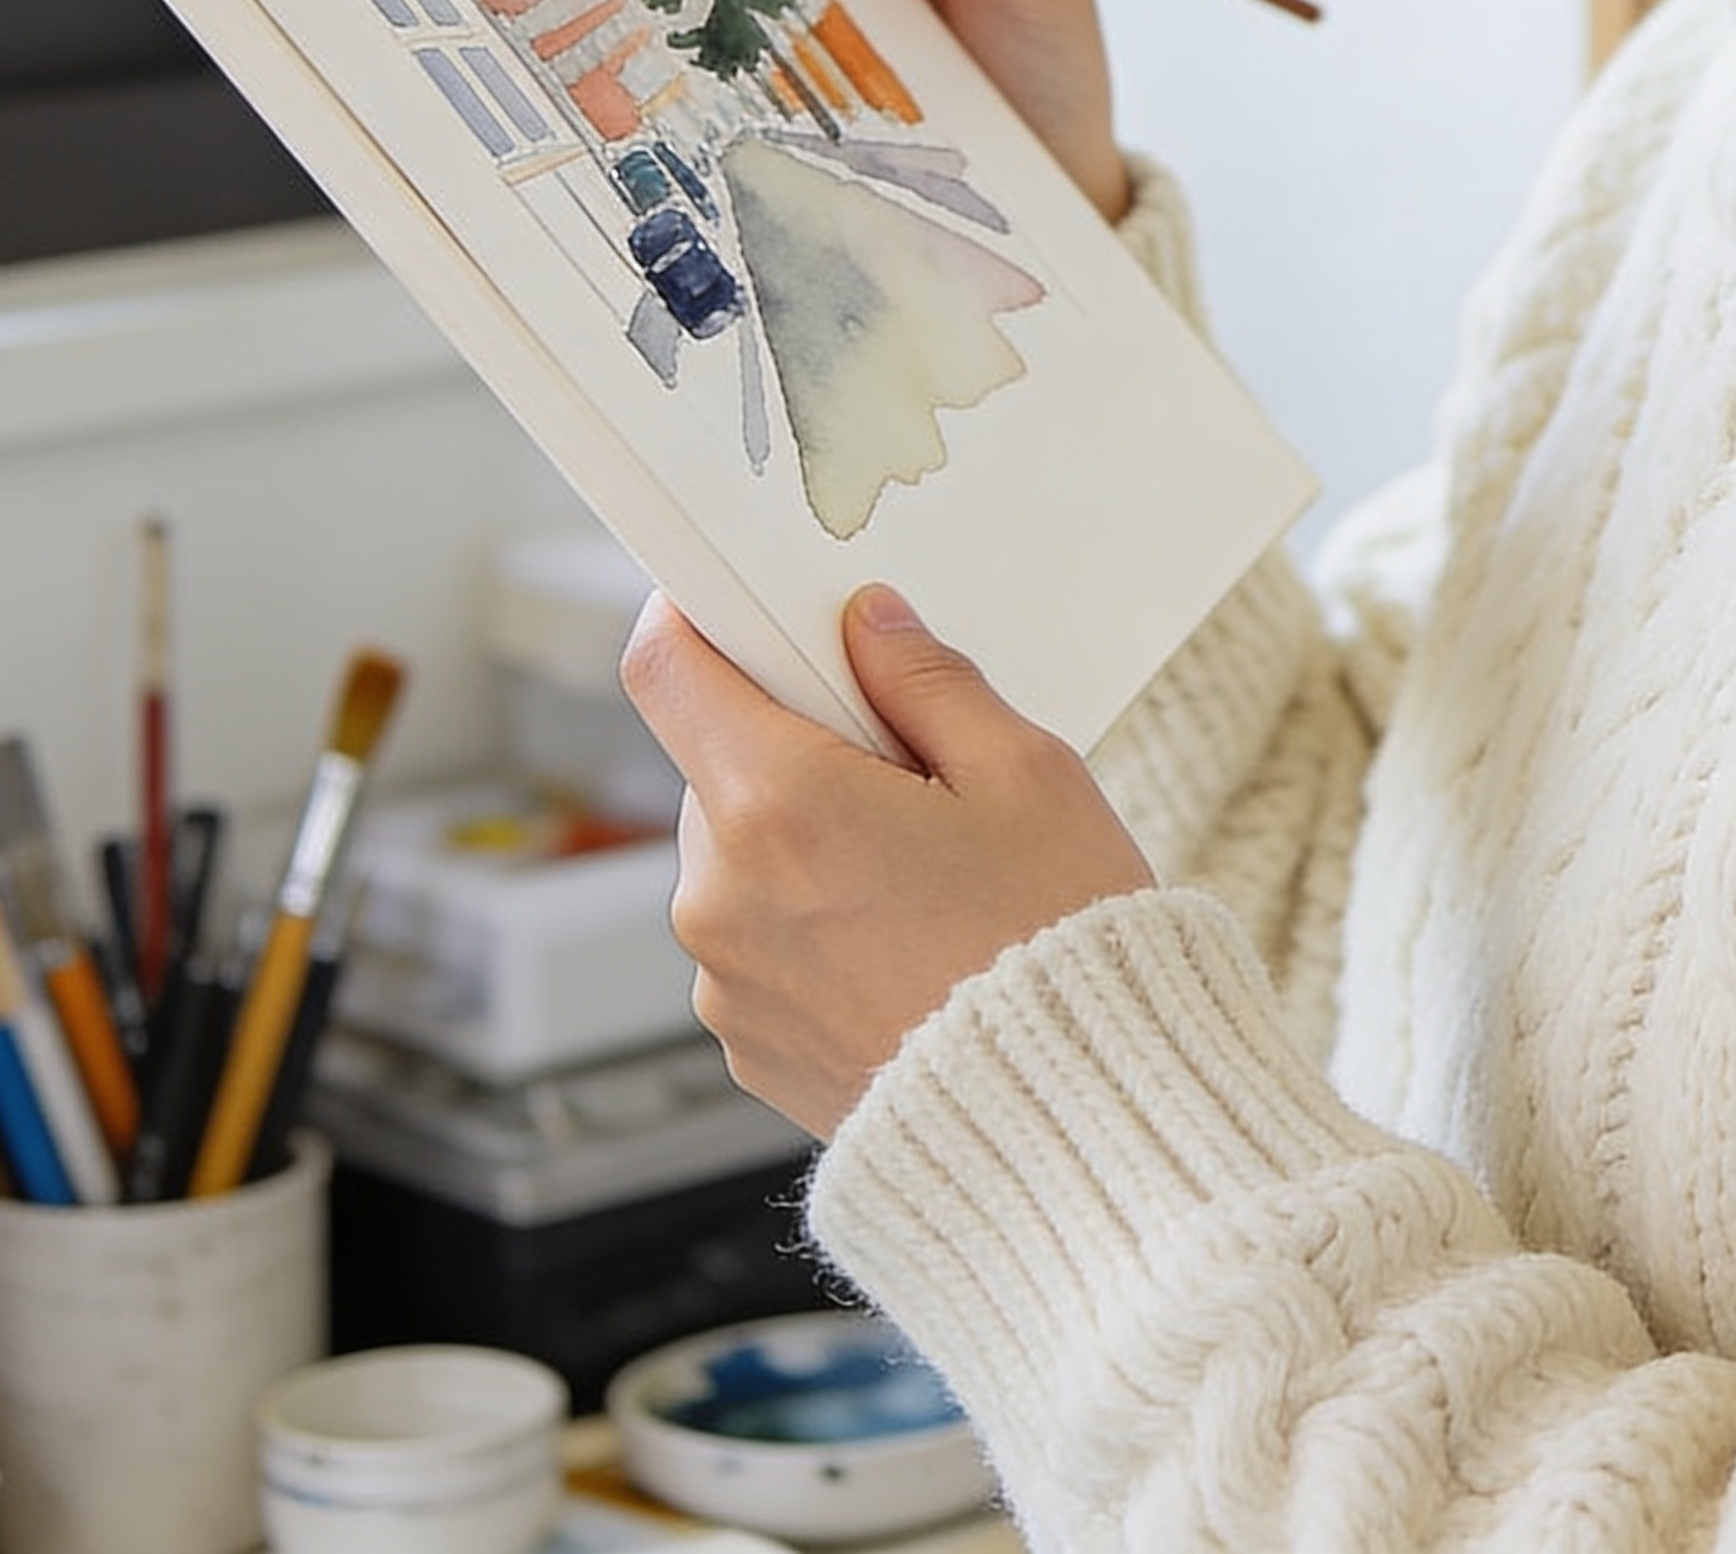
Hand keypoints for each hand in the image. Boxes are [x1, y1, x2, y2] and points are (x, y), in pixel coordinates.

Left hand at [624, 585, 1155, 1138]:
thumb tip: (867, 625)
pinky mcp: (747, 1045)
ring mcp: (725, 981)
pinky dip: (812, 919)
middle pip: (720, 762)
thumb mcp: (1025, 773)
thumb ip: (927, 681)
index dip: (695, 615)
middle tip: (913, 766)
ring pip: (741, 853)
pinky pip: (757, 940)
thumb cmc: (1058, 944)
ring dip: (806, 838)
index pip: (667, 669)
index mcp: (779, 807)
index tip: (744, 602)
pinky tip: (911, 943)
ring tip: (929, 876)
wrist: (1069, 1134)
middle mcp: (721, 896)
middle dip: (799, 742)